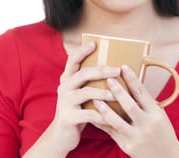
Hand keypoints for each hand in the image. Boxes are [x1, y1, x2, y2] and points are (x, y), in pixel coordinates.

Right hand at [25, 42, 119, 156]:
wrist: (61, 135)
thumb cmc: (76, 109)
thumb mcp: (79, 93)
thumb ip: (88, 82)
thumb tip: (112, 69)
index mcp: (67, 79)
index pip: (72, 61)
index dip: (82, 51)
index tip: (94, 43)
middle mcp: (64, 87)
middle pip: (83, 74)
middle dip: (102, 71)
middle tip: (117, 70)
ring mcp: (65, 102)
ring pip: (86, 93)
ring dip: (104, 93)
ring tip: (117, 94)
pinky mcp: (68, 117)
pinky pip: (88, 114)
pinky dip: (102, 114)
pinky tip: (112, 116)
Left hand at [92, 65, 178, 157]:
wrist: (167, 157)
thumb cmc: (162, 131)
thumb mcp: (158, 114)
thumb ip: (145, 101)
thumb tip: (130, 80)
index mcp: (156, 113)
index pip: (142, 93)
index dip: (132, 79)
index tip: (123, 67)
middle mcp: (147, 124)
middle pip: (130, 106)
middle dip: (118, 92)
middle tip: (108, 78)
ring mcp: (136, 136)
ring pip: (118, 121)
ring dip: (105, 109)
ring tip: (96, 98)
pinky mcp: (127, 146)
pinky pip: (112, 132)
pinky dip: (102, 123)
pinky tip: (93, 115)